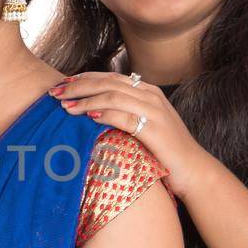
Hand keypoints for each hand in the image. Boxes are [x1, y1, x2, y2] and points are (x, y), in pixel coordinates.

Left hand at [50, 71, 217, 196]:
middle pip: (107, 82)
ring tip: (65, 106)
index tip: (62, 84)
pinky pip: (124, 116)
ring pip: (113, 96)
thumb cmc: (164, 151)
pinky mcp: (155, 129)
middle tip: (55, 92)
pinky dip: (104, 115)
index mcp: (147, 91)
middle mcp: (151, 96)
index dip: (83, 78)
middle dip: (78, 86)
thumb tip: (91, 113)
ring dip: (85, 100)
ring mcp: (155, 111)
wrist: (193, 170)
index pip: (109, 77)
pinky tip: (87, 117)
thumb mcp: (144, 125)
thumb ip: (124, 114)